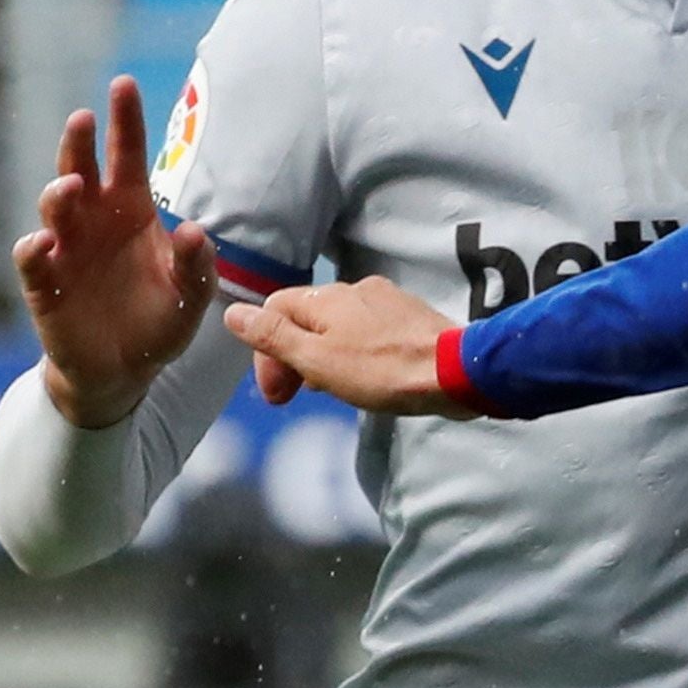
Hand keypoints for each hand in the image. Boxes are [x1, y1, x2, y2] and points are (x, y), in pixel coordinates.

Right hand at [15, 76, 214, 424]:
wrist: (121, 373)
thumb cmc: (157, 325)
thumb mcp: (190, 297)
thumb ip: (196, 265)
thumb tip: (194, 230)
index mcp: (130, 211)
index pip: (125, 155)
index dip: (124, 120)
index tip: (121, 84)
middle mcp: (93, 220)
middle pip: (81, 168)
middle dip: (78, 143)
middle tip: (83, 120)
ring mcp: (65, 249)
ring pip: (53, 206)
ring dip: (59, 192)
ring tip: (72, 186)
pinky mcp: (44, 284)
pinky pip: (32, 259)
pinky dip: (33, 248)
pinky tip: (43, 243)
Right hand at [227, 273, 465, 412]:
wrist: (454, 371)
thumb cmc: (380, 370)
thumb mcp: (317, 359)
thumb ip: (274, 336)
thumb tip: (232, 311)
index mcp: (325, 298)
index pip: (274, 310)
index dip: (264, 351)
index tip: (275, 393)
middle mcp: (353, 289)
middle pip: (305, 318)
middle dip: (292, 356)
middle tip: (295, 397)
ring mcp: (385, 301)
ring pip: (337, 326)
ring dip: (322, 357)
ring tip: (330, 391)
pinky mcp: (409, 317)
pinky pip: (367, 332)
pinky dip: (353, 353)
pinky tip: (365, 379)